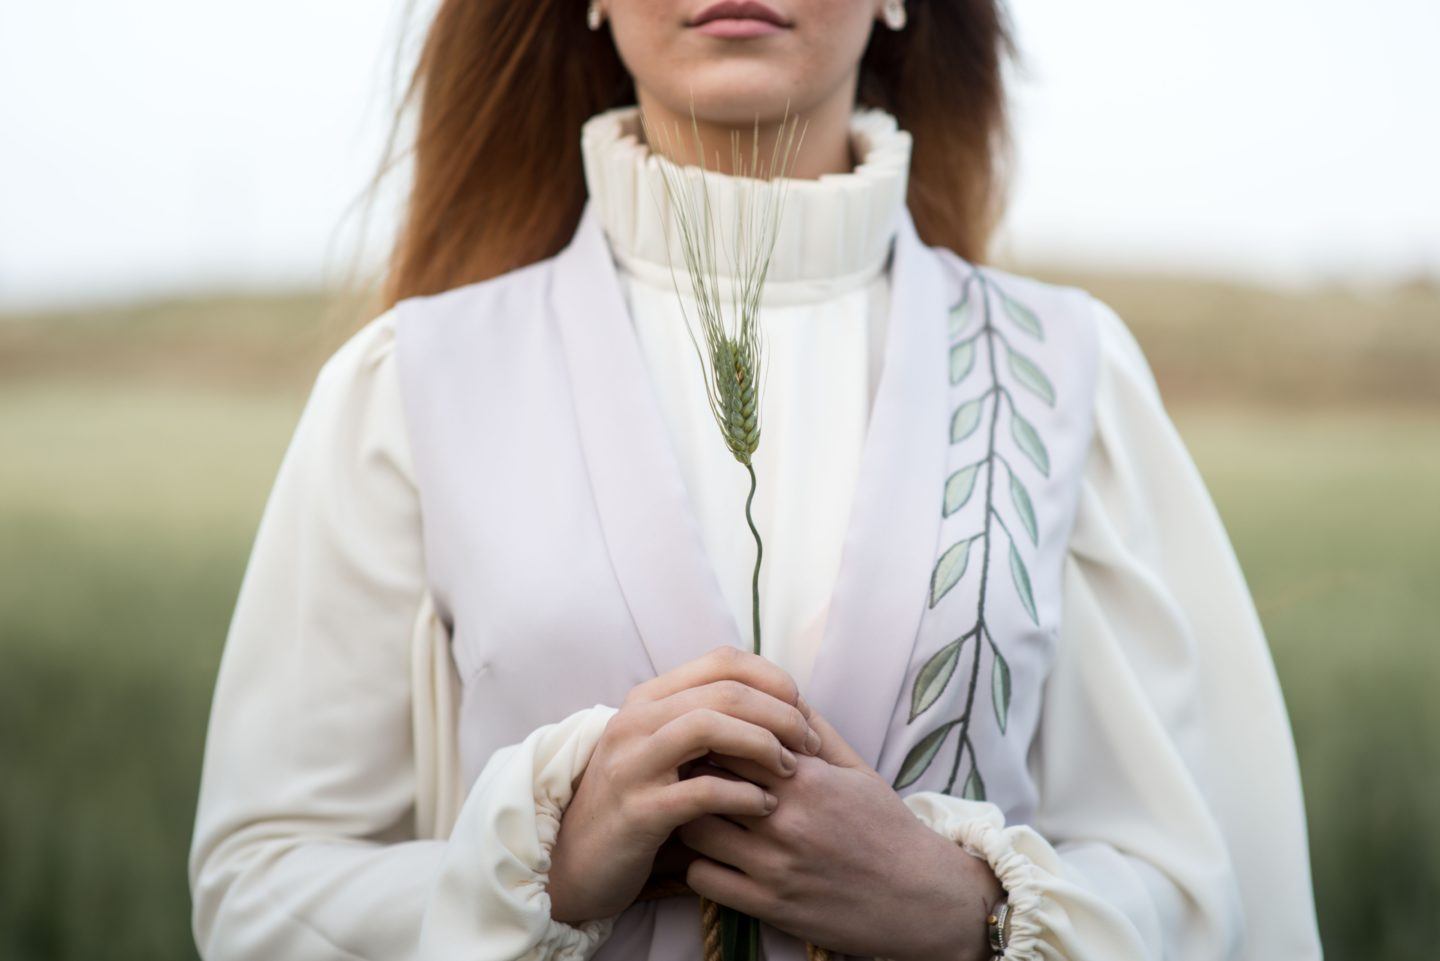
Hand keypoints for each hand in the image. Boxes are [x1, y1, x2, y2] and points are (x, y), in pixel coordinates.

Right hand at [547, 646, 822, 923]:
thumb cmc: (638, 806)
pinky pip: (701, 790)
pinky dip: (743, 794)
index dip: (772, 679)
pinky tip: (764, 805)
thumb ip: (705, 724)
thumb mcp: (665, 754)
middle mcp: (636, 722)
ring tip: (790, 771)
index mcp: (648, 700)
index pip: (722, 661)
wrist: (576, 865)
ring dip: (762, 744)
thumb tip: (776, 703)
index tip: (801, 710)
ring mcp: (632, 764)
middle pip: (723, 690)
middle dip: (779, 713)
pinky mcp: (637, 811)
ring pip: (708, 726)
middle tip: (809, 744)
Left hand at [678, 710, 1002, 960]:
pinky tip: (713, 856)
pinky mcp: (769, 906)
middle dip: (690, 773)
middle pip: (704, 779)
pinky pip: (703, 879)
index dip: (711, 736)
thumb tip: (779, 693)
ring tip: (696, 814)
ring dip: (689, 818)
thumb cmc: (888, 829)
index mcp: (807, 778)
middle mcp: (787, 819)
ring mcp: (775, 866)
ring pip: (695, 829)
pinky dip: (698, 865)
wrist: (922, 899)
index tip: (706, 740)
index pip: (731, 739)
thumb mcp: (857, 770)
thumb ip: (815, 730)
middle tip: (686, 773)